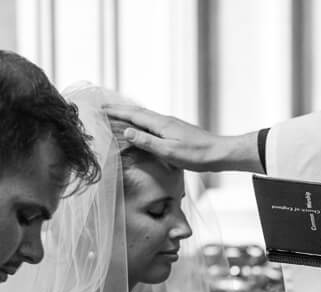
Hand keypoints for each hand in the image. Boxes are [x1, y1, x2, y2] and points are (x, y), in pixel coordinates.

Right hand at [102, 103, 261, 172]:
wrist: (219, 153)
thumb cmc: (197, 155)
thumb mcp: (169, 151)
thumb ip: (148, 142)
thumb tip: (127, 132)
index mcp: (161, 124)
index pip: (134, 115)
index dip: (116, 111)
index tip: (101, 108)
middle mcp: (165, 121)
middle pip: (138, 112)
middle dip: (120, 110)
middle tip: (104, 108)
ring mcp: (171, 125)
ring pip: (145, 116)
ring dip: (130, 114)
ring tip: (118, 114)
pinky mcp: (176, 131)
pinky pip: (153, 122)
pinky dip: (141, 121)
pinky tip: (143, 126)